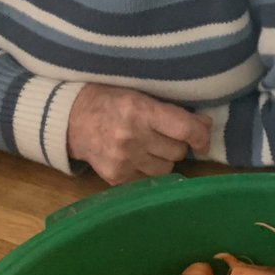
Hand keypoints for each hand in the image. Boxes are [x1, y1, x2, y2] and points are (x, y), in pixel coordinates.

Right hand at [67, 83, 211, 184]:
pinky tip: (136, 157)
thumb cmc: (108, 101)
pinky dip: (148, 170)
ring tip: (149, 147)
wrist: (69, 120)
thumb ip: (170, 109)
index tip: (203, 140)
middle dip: (178, 144)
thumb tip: (204, 124)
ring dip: (164, 159)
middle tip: (165, 136)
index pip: (184, 129)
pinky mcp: (116, 178)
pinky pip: (148, 180)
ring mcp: (123, 161)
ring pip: (166, 169)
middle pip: (177, 151)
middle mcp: (132, 138)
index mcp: (139, 111)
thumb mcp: (138, 94)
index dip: (201, 136)